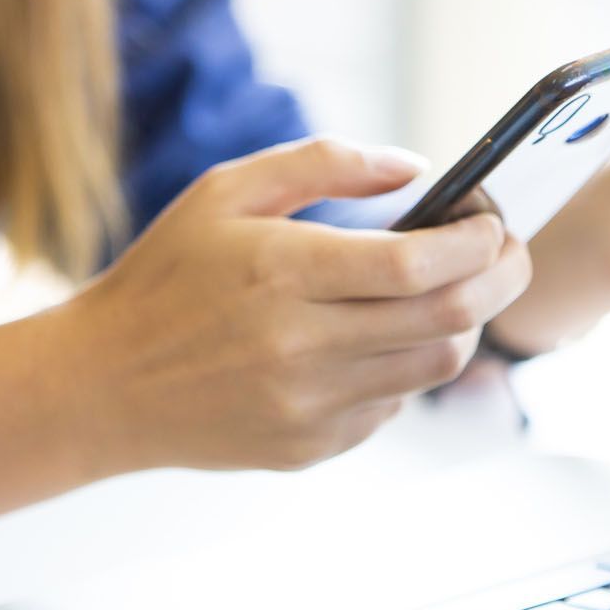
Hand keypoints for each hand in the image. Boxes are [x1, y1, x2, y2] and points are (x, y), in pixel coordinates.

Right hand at [62, 137, 532, 473]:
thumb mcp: (225, 191)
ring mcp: (308, 405)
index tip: (492, 220)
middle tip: (508, 253)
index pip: (419, 267)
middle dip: (500, 280)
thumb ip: (324, 163)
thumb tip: (416, 167)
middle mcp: (301, 347)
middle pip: (448, 320)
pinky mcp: (309, 446)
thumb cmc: (166, 276)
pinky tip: (382, 337)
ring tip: (450, 291)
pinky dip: (407, 366)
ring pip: (434, 367)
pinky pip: (394, 405)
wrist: (102, 385)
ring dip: (462, 324)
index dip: (478, 242)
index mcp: (282, 273)